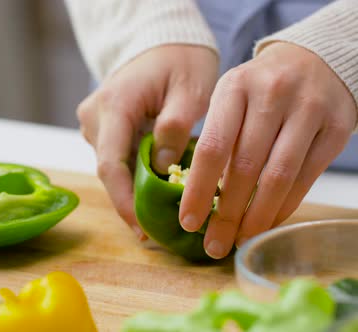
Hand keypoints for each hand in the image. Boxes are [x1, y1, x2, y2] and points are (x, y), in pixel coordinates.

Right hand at [77, 45, 218, 238]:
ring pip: (110, 167)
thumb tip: (162, 169)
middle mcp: (95, 116)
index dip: (124, 201)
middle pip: (108, 170)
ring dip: (133, 189)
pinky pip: (114, 158)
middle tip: (160, 230)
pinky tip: (154, 188)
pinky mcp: (101, 127)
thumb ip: (176, 128)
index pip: (110, 164)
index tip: (142, 229)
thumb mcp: (191, 89)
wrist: (162, 42)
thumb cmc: (180, 61)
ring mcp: (95, 122)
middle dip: (132, 201)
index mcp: (115, 105)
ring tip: (162, 212)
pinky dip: (133, 175)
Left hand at [180, 42, 356, 258]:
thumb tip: (201, 198)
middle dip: (226, 213)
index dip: (198, 189)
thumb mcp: (229, 99)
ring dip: (256, 217)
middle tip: (214, 244)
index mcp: (234, 87)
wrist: (314, 60)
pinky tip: (267, 222)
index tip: (188, 221)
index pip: (212, 147)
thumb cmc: (259, 89)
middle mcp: (271, 95)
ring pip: (278, 177)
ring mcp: (308, 110)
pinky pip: (306, 178)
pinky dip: (284, 206)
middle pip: (245, 167)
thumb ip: (216, 139)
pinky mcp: (336, 127)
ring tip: (239, 240)